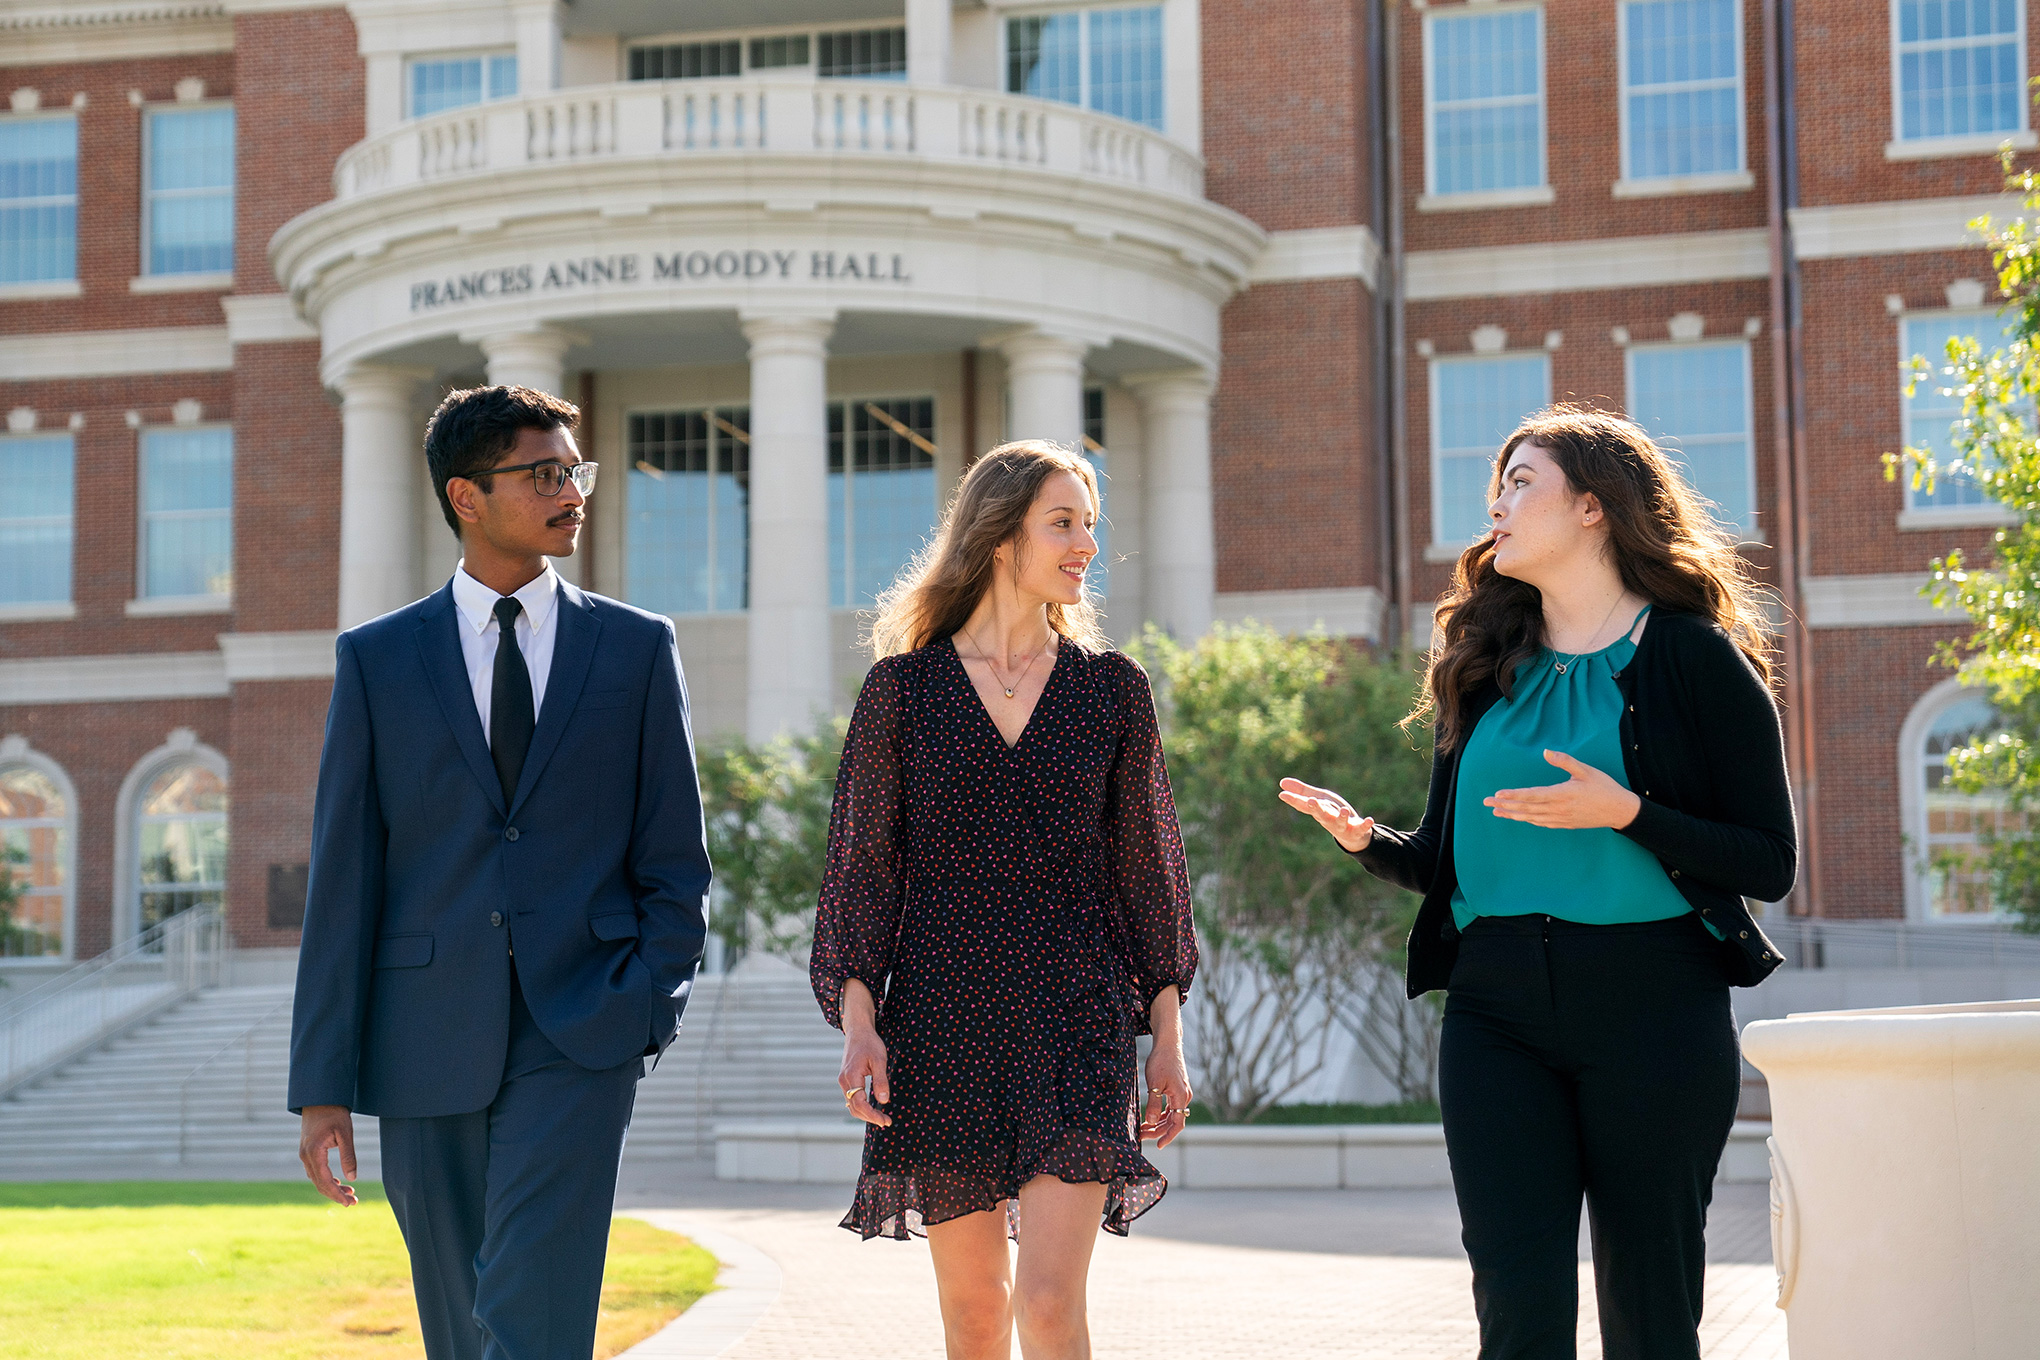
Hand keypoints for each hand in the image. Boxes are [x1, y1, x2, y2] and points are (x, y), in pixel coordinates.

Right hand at [299, 1105, 358, 1205]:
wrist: (319, 1098)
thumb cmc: (334, 1113)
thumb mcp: (345, 1133)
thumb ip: (349, 1156)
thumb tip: (353, 1178)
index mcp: (313, 1153)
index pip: (325, 1181)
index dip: (337, 1194)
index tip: (350, 1202)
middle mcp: (305, 1156)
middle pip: (320, 1184)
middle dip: (336, 1195)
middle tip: (353, 1202)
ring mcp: (304, 1154)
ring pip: (317, 1179)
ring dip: (332, 1188)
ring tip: (350, 1193)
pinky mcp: (307, 1152)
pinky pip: (315, 1171)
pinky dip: (326, 1179)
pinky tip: (338, 1182)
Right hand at [838, 979, 891, 1127]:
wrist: (858, 1031)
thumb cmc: (870, 1043)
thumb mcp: (879, 1060)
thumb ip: (881, 1081)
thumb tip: (884, 1101)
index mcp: (851, 1076)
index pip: (860, 1104)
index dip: (873, 1115)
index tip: (885, 1120)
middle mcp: (844, 1081)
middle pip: (854, 1108)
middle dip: (870, 1117)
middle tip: (887, 1121)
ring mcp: (843, 1081)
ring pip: (852, 1105)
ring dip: (866, 1114)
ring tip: (882, 1118)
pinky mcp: (846, 1080)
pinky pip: (852, 1099)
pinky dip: (861, 1107)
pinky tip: (873, 1108)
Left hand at [1138, 1038, 1192, 1148]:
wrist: (1168, 1044)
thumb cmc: (1161, 1061)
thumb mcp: (1154, 1084)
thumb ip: (1153, 1104)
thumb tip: (1150, 1122)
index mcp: (1181, 1097)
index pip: (1177, 1124)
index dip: (1168, 1136)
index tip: (1158, 1146)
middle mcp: (1184, 1097)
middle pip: (1173, 1121)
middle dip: (1158, 1130)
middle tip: (1141, 1135)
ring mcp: (1181, 1093)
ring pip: (1171, 1114)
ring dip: (1158, 1123)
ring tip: (1144, 1128)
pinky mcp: (1177, 1088)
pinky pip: (1170, 1106)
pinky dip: (1161, 1114)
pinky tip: (1151, 1117)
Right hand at [1277, 778, 1375, 852]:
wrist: (1352, 836)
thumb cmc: (1333, 814)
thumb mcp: (1319, 800)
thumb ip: (1302, 792)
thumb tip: (1281, 783)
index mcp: (1319, 811)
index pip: (1304, 805)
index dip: (1294, 800)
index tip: (1282, 795)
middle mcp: (1329, 820)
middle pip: (1321, 814)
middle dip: (1316, 808)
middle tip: (1310, 801)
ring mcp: (1343, 827)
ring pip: (1340, 822)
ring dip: (1342, 817)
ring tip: (1344, 810)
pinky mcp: (1357, 830)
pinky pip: (1361, 828)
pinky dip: (1365, 825)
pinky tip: (1370, 820)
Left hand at [1484, 750, 1642, 829]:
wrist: (1619, 811)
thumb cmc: (1603, 787)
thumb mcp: (1586, 770)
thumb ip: (1565, 761)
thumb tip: (1546, 751)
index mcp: (1561, 794)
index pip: (1531, 795)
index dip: (1513, 795)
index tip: (1497, 794)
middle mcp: (1558, 809)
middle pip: (1526, 808)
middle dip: (1505, 806)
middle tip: (1486, 803)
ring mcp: (1561, 819)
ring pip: (1531, 818)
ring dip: (1512, 815)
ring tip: (1496, 812)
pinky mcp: (1565, 824)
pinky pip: (1541, 823)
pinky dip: (1528, 820)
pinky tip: (1519, 817)